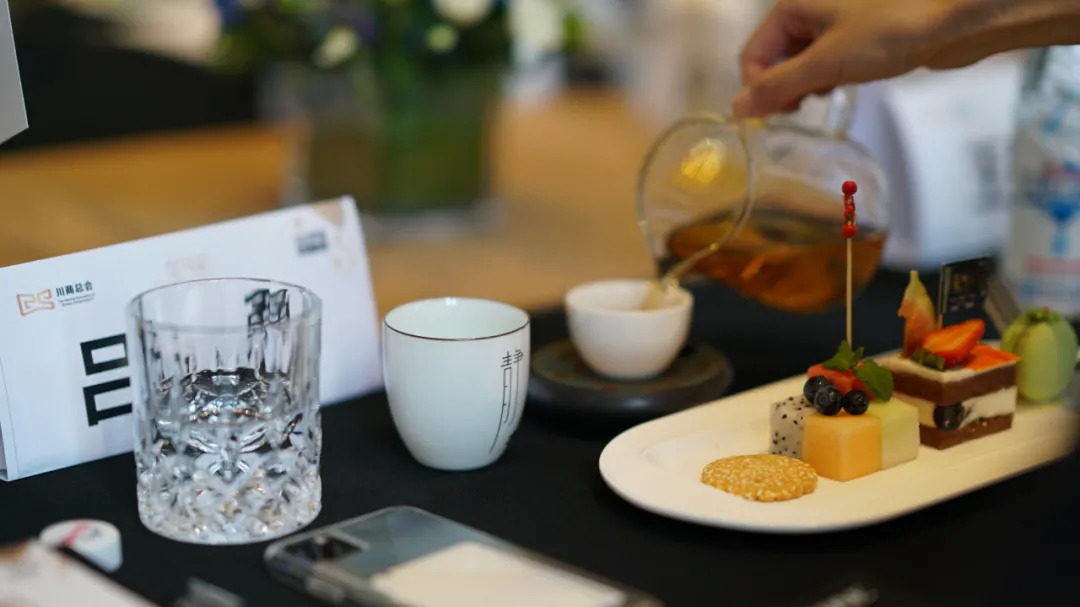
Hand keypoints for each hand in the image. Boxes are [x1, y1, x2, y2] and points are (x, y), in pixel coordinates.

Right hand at [733, 0, 1079, 118]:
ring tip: (828, 93)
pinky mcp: (859, 34)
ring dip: (806, 85)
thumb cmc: (889, 32)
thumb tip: (735, 110)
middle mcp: (809, 9)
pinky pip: (827, 60)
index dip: (758, 88)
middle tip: (804, 108)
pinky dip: (828, 77)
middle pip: (775, 57)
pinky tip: (845, 85)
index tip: (778, 116)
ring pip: (801, 62)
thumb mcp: (826, 63)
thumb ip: (777, 87)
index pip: (754, 54)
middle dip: (784, 86)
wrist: (956, 19)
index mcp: (793, 6)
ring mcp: (835, 21)